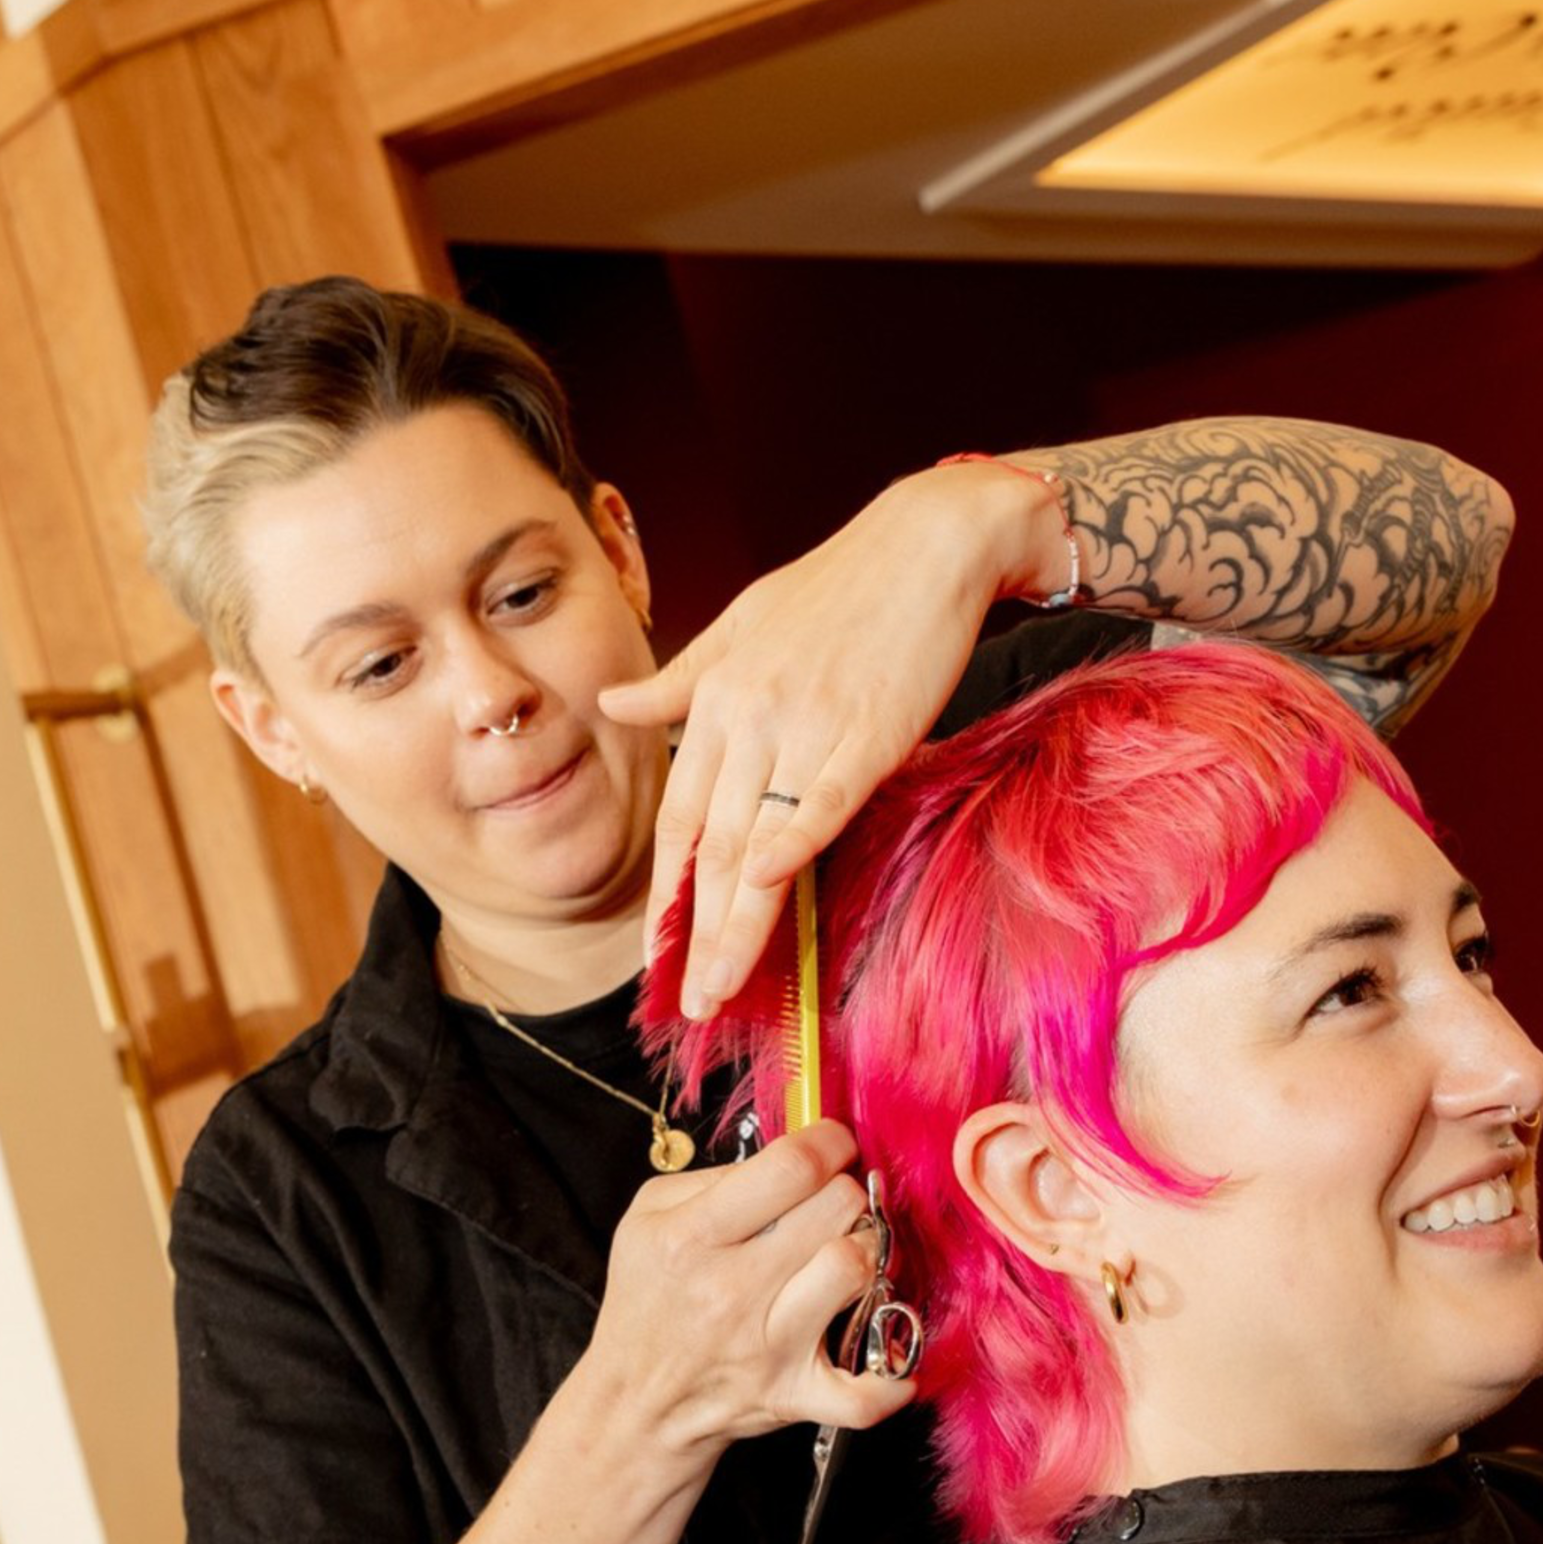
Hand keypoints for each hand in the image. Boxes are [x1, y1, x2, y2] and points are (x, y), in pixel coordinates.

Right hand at [574, 1125, 914, 1458]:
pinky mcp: (794, 1394)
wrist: (636, 1402)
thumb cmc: (648, 1303)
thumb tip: (790, 1158)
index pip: (792, 1168)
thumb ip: (713, 1177)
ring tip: (844, 1254)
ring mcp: (770, 1346)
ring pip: (857, 1268)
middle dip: (844, 1192)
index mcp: (690, 1238)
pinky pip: (864, 1395)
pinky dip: (890, 1381)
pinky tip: (889, 1352)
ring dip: (865, 1251)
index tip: (834, 1144)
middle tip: (831, 1204)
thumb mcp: (647, 1220)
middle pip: (836, 1208)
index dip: (829, 1143)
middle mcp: (731, 1291)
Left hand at [605, 462, 1067, 1017]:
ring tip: (725, 986)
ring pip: (759, 838)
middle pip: (712, 844)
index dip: (667, 892)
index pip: (679, 815)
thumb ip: (681, 680)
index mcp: (718, 698)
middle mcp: (750, 715)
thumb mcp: (740, 623)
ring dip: (739, 922)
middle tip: (689, 1001)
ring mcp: (808, 723)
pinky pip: (823, 795)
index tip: (659, 955)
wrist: (927, 542)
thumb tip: (615, 702)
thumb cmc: (841, 585)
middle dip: (697, 933)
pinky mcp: (870, 727)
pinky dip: (795, 839)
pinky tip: (768, 886)